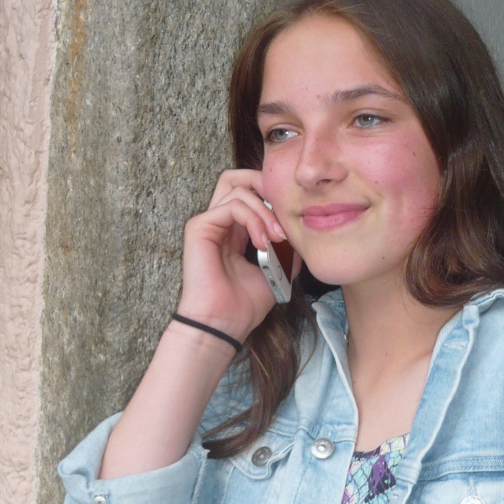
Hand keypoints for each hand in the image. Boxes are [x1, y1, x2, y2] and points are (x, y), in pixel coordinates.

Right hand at [177, 169, 288, 340]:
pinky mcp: (199, 227)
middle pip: (238, 178)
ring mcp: (207, 223)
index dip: (273, 197)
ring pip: (238, 189)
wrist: (223, 324)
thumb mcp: (278, 270)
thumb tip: (304, 229)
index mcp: (234, 231)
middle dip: (265, 186)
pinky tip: (263, 242)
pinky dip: (253, 219)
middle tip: (284, 210)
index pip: (251, 193)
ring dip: (265, 210)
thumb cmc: (244, 305)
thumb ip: (288, 247)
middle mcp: (219, 223)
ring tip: (277, 237)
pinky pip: (231, 205)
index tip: (294, 220)